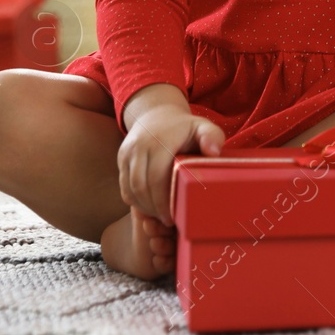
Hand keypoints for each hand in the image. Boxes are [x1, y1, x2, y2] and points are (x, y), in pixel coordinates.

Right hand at [118, 84, 223, 225]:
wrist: (157, 113)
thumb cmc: (185, 127)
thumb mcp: (203, 126)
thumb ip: (212, 137)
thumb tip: (213, 152)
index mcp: (159, 141)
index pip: (157, 178)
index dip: (164, 201)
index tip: (175, 216)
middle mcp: (138, 147)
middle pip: (141, 187)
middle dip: (154, 208)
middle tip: (168, 221)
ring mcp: (126, 153)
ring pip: (130, 189)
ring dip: (144, 207)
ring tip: (160, 216)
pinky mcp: (121, 159)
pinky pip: (124, 187)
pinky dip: (135, 201)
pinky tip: (150, 207)